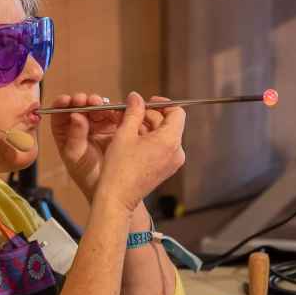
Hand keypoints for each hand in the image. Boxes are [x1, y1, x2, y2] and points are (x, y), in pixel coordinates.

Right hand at [50, 93, 181, 201]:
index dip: (162, 104)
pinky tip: (133, 143)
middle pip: (170, 124)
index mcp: (170, 140)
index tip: (147, 103)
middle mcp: (177, 152)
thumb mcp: (125, 133)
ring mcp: (173, 162)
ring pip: (165, 136)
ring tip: (129, 129)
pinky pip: (163, 148)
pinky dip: (151, 141)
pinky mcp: (166, 170)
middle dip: (151, 116)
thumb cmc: (119, 168)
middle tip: (131, 115)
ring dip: (149, 128)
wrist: (117, 197)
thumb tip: (136, 97)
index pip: (177, 112)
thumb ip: (133, 112)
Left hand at [50, 93, 121, 200]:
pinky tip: (112, 110)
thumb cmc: (86, 174)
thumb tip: (76, 115)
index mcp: (64, 132)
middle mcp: (80, 126)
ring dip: (97, 103)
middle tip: (86, 100)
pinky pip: (113, 113)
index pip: (60, 114)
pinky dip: (113, 109)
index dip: (62, 104)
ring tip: (99, 104)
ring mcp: (98, 125)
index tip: (66, 100)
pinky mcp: (114, 126)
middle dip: (82, 100)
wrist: (110, 187)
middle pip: (79, 106)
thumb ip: (75, 135)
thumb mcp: (76, 155)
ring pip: (96, 107)